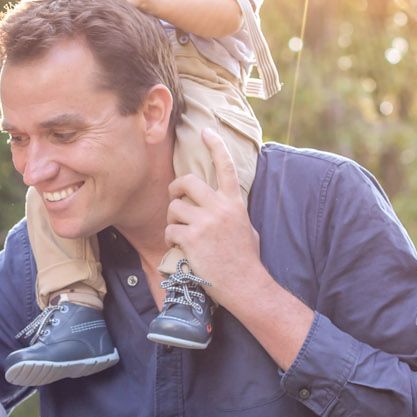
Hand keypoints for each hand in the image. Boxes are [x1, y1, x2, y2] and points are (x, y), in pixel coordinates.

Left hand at [166, 129, 267, 302]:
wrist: (246, 285)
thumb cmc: (246, 260)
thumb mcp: (246, 228)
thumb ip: (231, 212)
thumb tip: (220, 205)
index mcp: (235, 203)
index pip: (226, 167)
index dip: (215, 146)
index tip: (206, 131)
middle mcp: (220, 207)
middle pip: (187, 181)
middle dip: (175, 188)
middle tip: (175, 198)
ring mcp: (206, 222)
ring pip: (174, 207)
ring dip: (173, 220)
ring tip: (182, 234)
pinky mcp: (192, 238)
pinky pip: (169, 229)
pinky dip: (171, 239)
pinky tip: (181, 249)